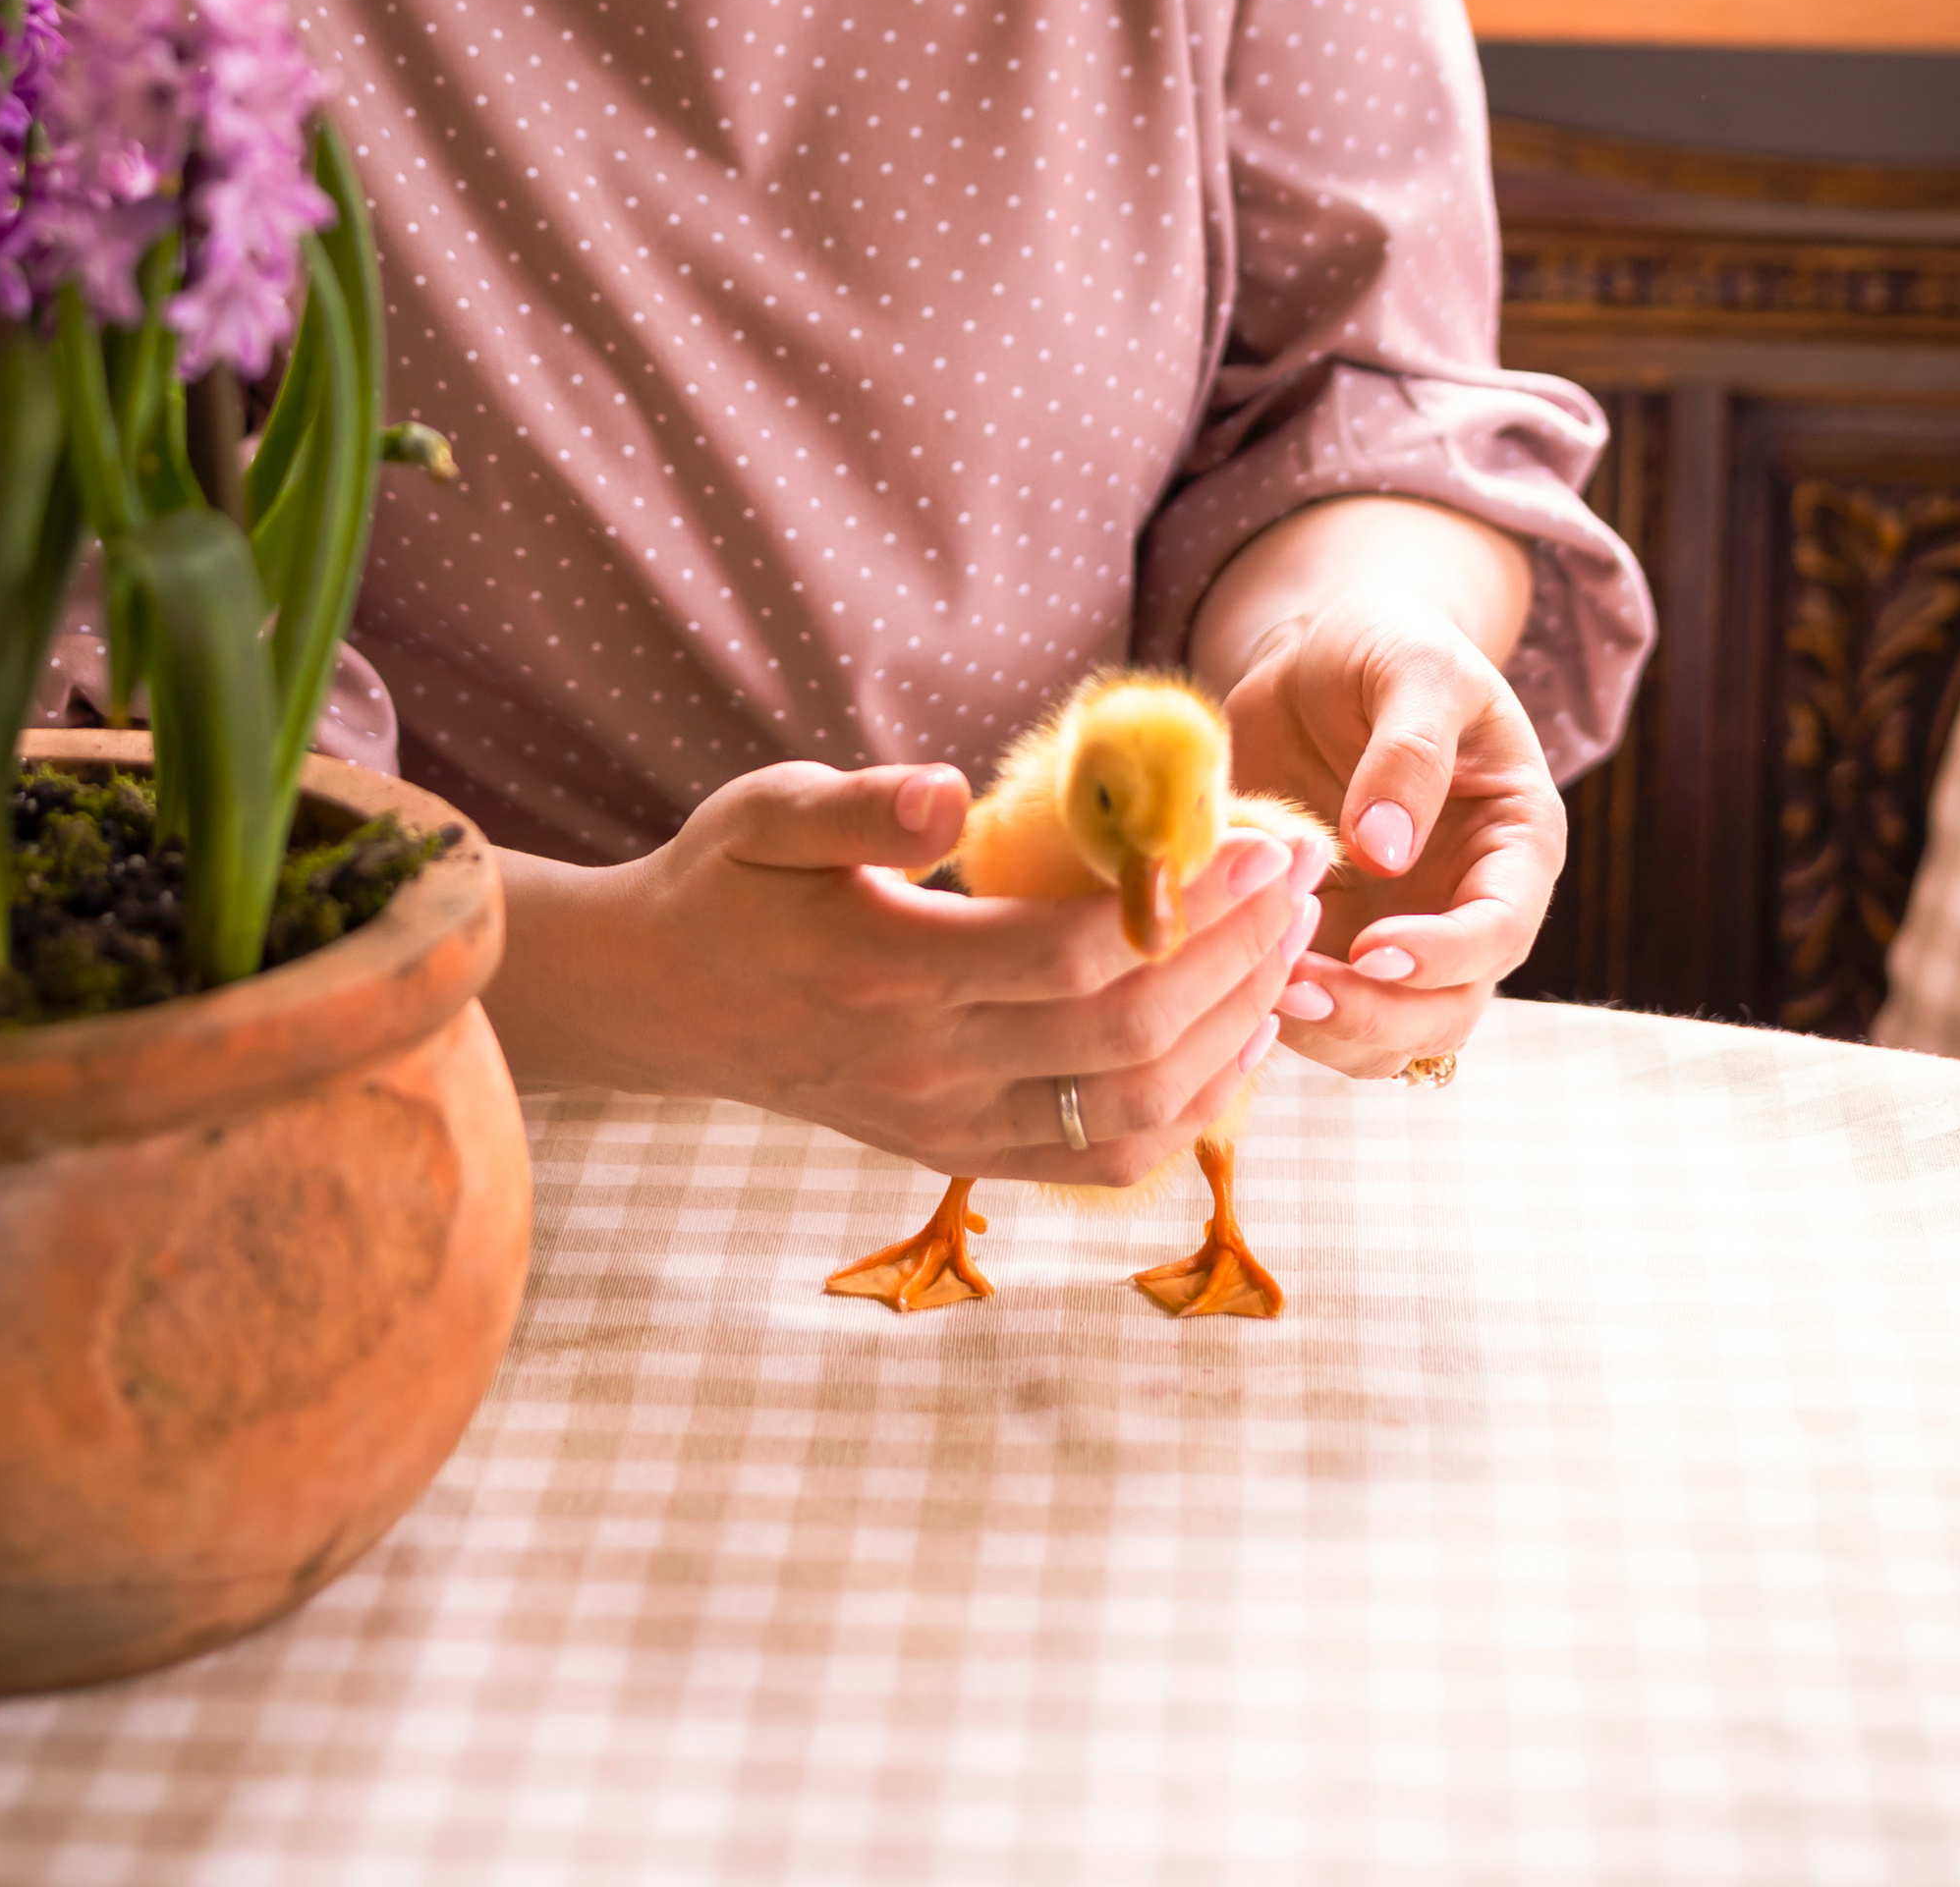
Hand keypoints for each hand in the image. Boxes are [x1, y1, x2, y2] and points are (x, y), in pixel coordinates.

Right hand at [485, 757, 1330, 1187]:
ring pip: (1130, 1112)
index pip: (1078, 954)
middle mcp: (927, 1067)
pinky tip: (1240, 1045)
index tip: (1262, 841)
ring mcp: (947, 1125)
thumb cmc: (723, 883)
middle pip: (1127, 1033)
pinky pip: (1099, 1160)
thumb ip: (857, 803)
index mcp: (889, 972)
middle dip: (1238, 957)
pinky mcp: (957, 1152)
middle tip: (1304, 881)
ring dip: (1231, 1035)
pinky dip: (1189, 1115)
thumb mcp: (767, 811)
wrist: (656, 1001)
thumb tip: (953, 798)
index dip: (1187, 905)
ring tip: (1290, 952)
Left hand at [1219, 585, 1565, 1080]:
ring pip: (1386, 1035)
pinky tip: (1233, 976)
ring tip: (1258, 985)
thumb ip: (1410, 752)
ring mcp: (1404, 936)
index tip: (1375, 950)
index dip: (1445, 956)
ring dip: (1327, 1028)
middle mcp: (1467, 908)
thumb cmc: (1387, 646)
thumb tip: (1386, 850)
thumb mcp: (1413, 669)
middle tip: (1295, 987)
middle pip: (1448, 1010)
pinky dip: (1283, 1015)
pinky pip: (1323, 1013)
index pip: (1501, 930)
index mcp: (1516, 844)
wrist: (1324, 656)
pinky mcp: (1339, 946)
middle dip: (1378, 1014)